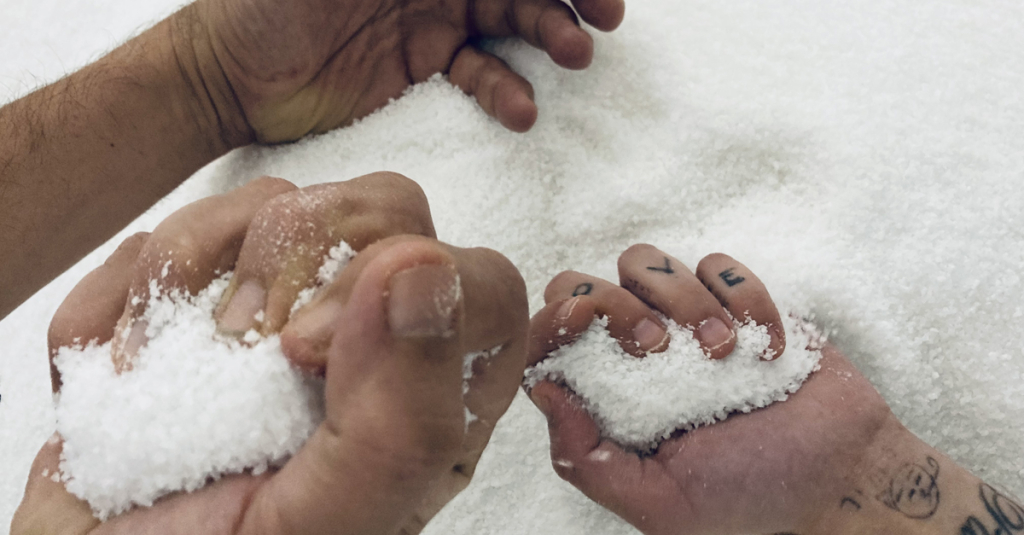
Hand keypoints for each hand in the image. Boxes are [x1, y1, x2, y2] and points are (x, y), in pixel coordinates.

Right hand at [13, 172, 528, 534]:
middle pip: (388, 210)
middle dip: (295, 266)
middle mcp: (371, 335)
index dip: (402, 285)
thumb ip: (402, 422)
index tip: (302, 351)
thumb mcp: (326, 524)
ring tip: (159, 371)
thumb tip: (426, 272)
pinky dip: (131, 293)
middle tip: (238, 347)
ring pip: (281, 203)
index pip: (482, 285)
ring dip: (197, 278)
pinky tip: (124, 368)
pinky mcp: (203, 282)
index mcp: (429, 396)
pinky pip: (183, 227)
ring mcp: (286, 299)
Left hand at [182, 0, 625, 143]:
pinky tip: (522, 110)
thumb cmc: (262, 2)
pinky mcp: (425, 72)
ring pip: (512, 23)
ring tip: (573, 57)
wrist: (228, 77)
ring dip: (549, 36)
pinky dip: (506, 91)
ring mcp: (433, 21)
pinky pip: (481, 76)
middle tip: (605, 18)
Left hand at [525, 244, 965, 534]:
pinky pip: (716, 263)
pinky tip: (764, 343)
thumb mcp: (659, 501)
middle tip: (656, 347)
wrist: (846, 479)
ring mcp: (686, 323)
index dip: (551, 321)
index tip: (580, 325)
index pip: (550, 339)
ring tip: (722, 352)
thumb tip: (540, 387)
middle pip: (584, 286)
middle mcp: (636, 355)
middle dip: (614, 304)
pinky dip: (739, 293)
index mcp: (607, 398)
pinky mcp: (738, 302)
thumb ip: (587, 457)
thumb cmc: (752, 500)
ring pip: (644, 262)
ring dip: (681, 299)